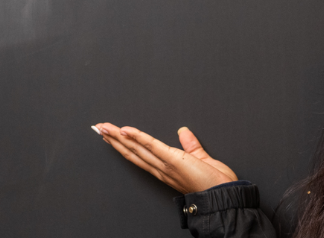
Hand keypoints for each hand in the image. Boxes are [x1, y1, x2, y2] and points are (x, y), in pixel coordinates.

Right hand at [94, 123, 236, 193]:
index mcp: (166, 169)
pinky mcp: (172, 160)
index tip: (114, 136)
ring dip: (118, 137)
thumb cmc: (215, 183)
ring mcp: (165, 165)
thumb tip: (184, 131)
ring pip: (136, 149)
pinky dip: (137, 137)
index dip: (125, 145)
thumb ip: (192, 145)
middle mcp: (161, 169)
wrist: (223, 195)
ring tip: (104, 128)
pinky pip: (151, 146)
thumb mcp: (202, 159)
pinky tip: (125, 130)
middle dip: (114, 140)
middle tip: (100, 129)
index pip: (141, 155)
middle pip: (132, 152)